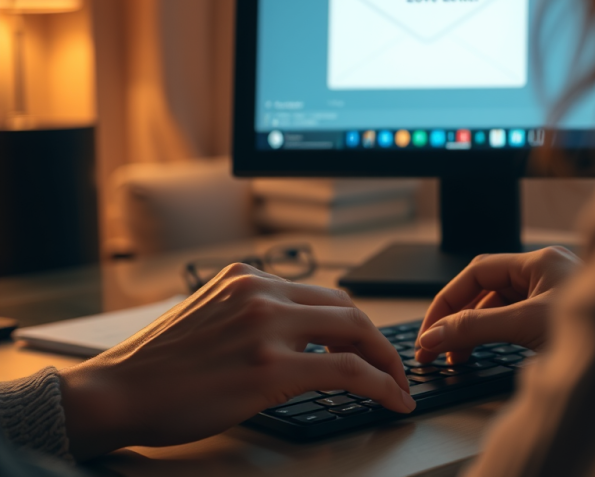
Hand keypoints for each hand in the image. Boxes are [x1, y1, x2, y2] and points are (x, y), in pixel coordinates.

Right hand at [59, 263, 414, 459]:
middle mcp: (260, 292)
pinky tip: (391, 398)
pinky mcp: (269, 367)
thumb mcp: (211, 316)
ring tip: (396, 384)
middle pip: (346, 308)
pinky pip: (346, 371)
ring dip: (385, 360)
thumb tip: (303, 337)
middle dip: (378, 340)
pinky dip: (380, 384)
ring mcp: (266, 327)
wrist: (116, 392)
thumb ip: (255, 314)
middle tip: (392, 366)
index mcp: (247, 277)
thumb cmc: (159, 364)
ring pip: (354, 332)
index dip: (354, 323)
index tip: (367, 345)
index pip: (322, 294)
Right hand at [415, 247, 580, 364]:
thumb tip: (436, 335)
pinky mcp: (556, 320)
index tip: (430, 328)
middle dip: (458, 319)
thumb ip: (477, 327)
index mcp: (540, 262)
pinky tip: (482, 354)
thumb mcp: (527, 325)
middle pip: (486, 291)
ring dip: (473, 332)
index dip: (448, 299)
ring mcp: (552, 297)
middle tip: (436, 349)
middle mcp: (546, 275)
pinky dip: (493, 338)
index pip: (478, 272)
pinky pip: (513, 324)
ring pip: (498, 310)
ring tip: (457, 358)